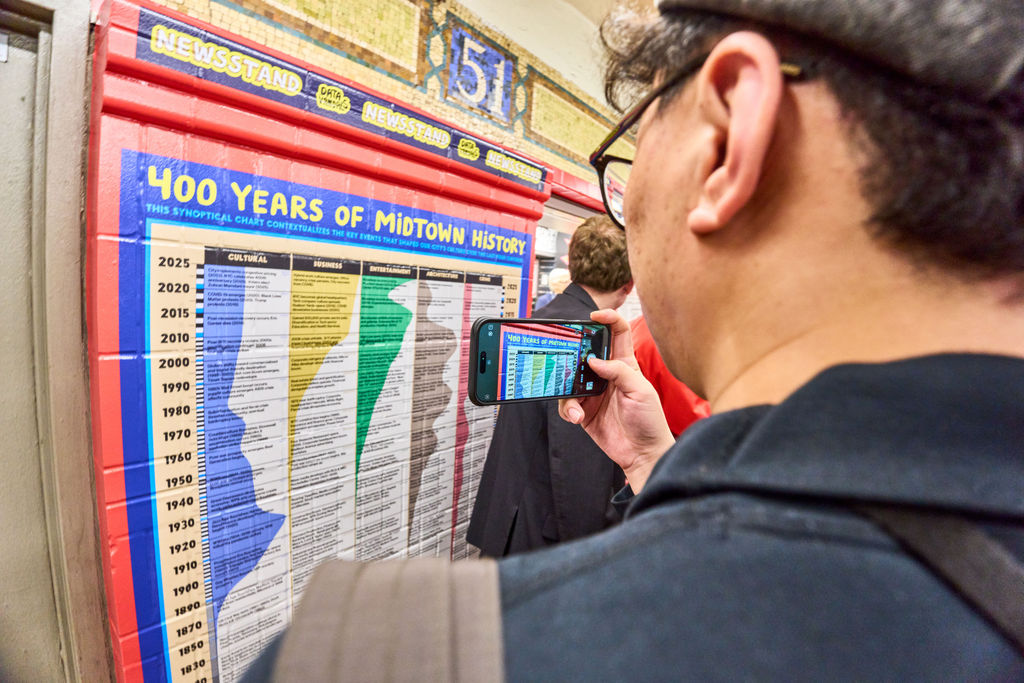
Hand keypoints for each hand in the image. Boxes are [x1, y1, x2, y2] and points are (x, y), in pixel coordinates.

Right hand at [558, 309, 674, 492]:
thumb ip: (618, 371)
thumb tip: (593, 360)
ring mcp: (593, 393)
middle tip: (568, 357)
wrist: (643, 453)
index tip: (594, 316)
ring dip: (569, 390)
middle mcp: (607, 375)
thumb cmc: (650, 421)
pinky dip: (568, 410)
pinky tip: (577, 418)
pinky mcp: (584, 411)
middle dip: (575, 353)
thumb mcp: (640, 391)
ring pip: (571, 379)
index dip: (607, 319)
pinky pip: (567, 404)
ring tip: (577, 406)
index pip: (617, 333)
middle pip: (586, 352)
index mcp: (625, 364)